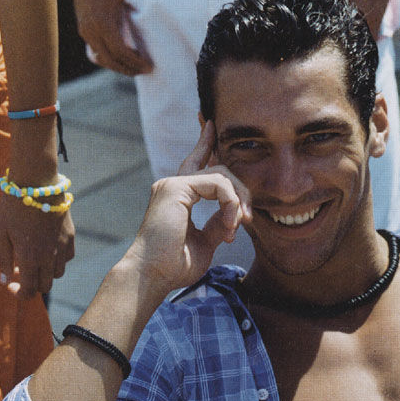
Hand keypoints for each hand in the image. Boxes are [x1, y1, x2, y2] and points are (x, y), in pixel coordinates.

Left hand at [0, 197, 75, 296]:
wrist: (37, 183)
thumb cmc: (14, 206)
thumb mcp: (1, 233)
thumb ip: (4, 259)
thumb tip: (5, 280)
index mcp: (30, 258)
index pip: (29, 290)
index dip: (19, 294)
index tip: (11, 286)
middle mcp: (49, 257)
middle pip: (45, 286)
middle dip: (32, 285)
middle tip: (19, 271)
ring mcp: (62, 247)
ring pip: (58, 274)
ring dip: (45, 273)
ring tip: (34, 259)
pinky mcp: (70, 237)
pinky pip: (67, 258)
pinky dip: (58, 260)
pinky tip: (48, 248)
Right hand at [70, 0, 151, 75]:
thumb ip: (138, 6)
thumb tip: (153, 23)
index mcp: (103, 23)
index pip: (121, 52)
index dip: (136, 62)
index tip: (149, 66)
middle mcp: (91, 31)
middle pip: (110, 61)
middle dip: (128, 69)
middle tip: (144, 71)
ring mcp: (85, 31)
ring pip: (101, 59)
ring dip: (117, 66)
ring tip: (133, 68)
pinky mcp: (83, 29)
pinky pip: (95, 52)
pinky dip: (108, 58)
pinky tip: (120, 58)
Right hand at [124, 121, 251, 293]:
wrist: (153, 276)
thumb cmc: (174, 266)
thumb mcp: (206, 242)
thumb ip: (218, 224)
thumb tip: (234, 215)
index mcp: (177, 196)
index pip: (195, 162)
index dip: (204, 143)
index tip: (211, 124)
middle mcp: (172, 185)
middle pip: (219, 170)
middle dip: (240, 192)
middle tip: (246, 220)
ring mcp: (172, 184)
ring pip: (221, 174)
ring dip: (237, 201)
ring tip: (235, 227)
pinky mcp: (175, 187)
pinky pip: (217, 183)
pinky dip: (230, 202)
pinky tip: (229, 223)